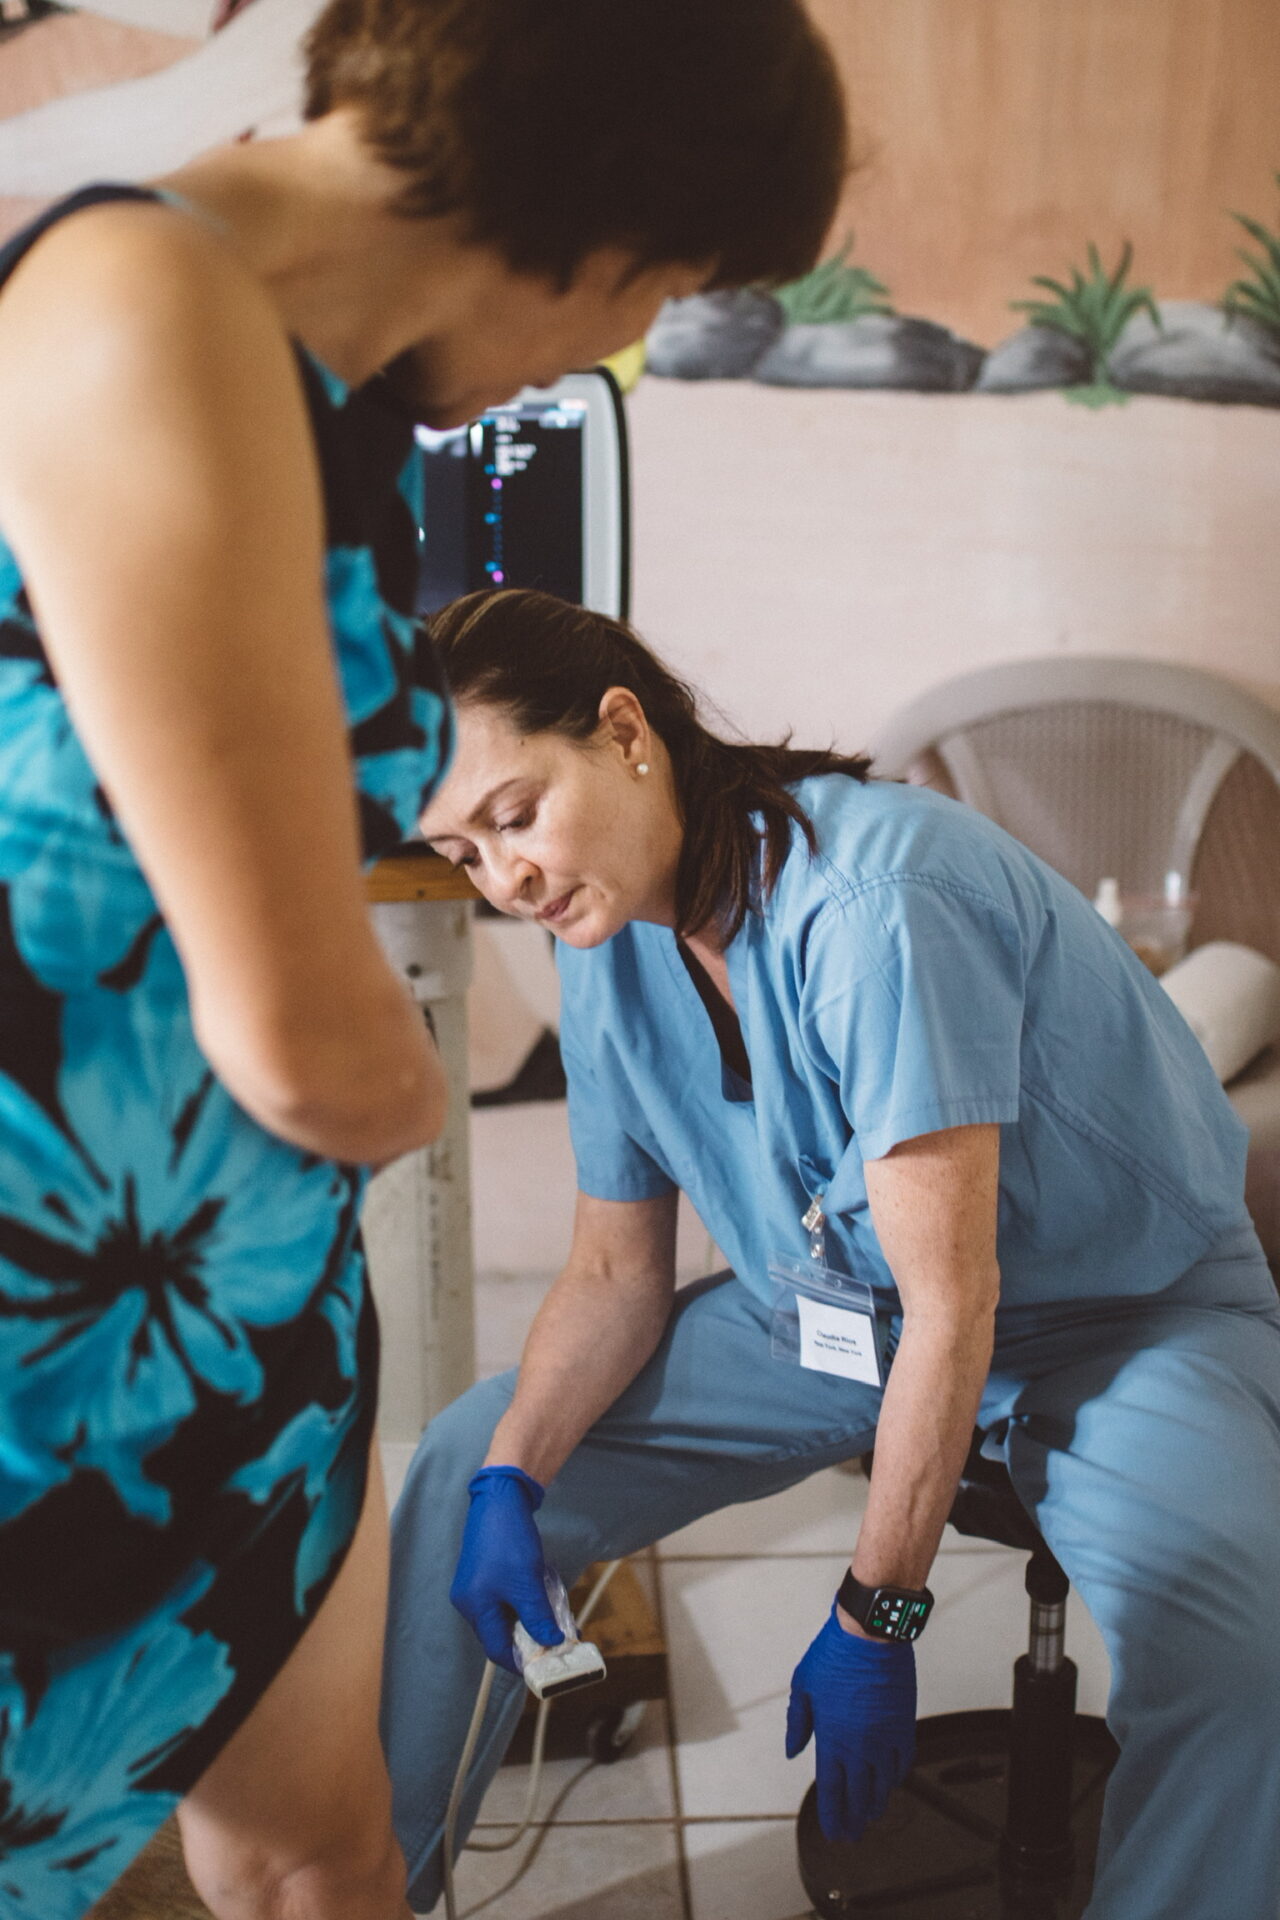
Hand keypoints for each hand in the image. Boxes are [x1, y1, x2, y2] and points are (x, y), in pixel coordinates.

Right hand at [449, 1465, 565, 1672]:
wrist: (500, 1498)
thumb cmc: (508, 1539)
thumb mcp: (527, 1582)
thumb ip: (537, 1617)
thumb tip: (550, 1643)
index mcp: (475, 1607)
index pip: (497, 1649)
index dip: (523, 1661)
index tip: (547, 1665)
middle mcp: (470, 1601)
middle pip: (501, 1634)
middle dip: (531, 1639)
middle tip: (558, 1640)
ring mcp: (475, 1587)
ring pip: (506, 1616)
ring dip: (531, 1620)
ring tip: (557, 1619)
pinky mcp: (484, 1575)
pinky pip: (505, 1599)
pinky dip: (525, 1603)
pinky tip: (543, 1597)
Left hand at [786, 1604, 916, 1842]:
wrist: (870, 1635)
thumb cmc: (833, 1655)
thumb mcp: (803, 1686)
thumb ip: (798, 1724)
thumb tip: (792, 1751)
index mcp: (831, 1739)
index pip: (832, 1792)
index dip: (833, 1817)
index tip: (834, 1833)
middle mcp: (859, 1747)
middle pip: (858, 1797)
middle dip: (854, 1821)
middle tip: (851, 1835)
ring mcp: (884, 1739)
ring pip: (883, 1787)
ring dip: (875, 1804)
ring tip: (869, 1815)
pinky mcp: (904, 1726)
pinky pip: (902, 1763)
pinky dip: (896, 1779)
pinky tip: (890, 1784)